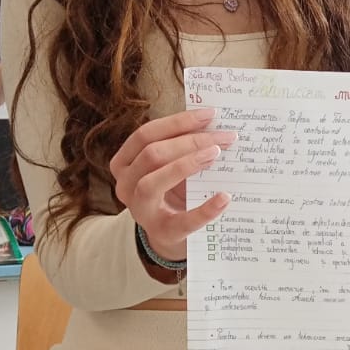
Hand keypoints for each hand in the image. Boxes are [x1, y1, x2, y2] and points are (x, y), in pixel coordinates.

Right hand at [111, 107, 235, 263]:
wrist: (169, 235)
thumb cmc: (171, 192)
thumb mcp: (169, 167)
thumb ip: (182, 148)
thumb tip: (215, 125)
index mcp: (125, 163)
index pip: (145, 135)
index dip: (177, 122)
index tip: (209, 114)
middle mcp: (126, 185)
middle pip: (152, 154)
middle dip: (190, 141)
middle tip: (224, 136)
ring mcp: (141, 211)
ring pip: (154, 182)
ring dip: (187, 164)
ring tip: (216, 154)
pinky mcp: (163, 233)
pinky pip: (184, 221)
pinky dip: (206, 209)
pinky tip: (224, 198)